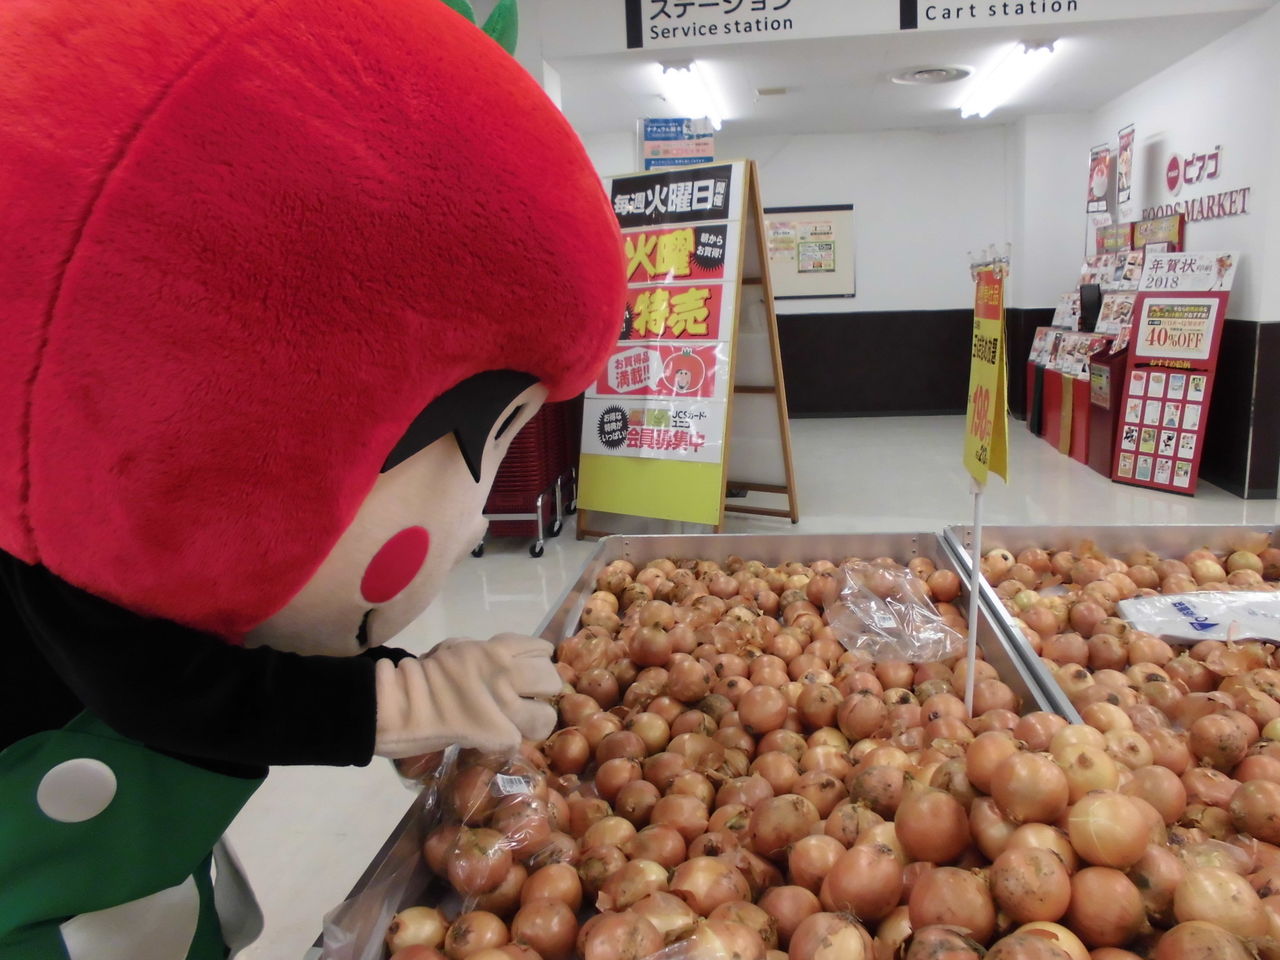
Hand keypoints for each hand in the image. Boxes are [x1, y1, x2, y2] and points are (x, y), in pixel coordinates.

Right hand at [373, 634, 559, 757]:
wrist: (397, 704)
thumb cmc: (418, 676)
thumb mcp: (454, 649)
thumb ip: (482, 654)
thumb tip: (498, 661)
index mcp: (495, 650)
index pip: (541, 650)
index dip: (537, 663)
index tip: (527, 673)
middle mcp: (506, 674)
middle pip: (551, 681)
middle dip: (542, 692)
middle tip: (527, 700)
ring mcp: (503, 706)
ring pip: (546, 718)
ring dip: (533, 724)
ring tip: (519, 726)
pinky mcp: (496, 734)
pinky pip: (516, 743)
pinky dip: (504, 746)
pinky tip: (492, 741)